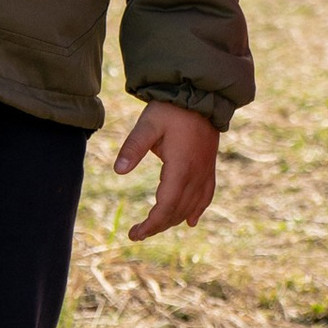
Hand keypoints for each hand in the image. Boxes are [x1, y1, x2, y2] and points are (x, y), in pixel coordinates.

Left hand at [114, 98, 218, 240]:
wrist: (202, 94)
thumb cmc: (172, 109)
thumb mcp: (148, 124)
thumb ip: (133, 147)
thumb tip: (118, 170)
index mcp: (181, 167)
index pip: (166, 206)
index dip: (151, 224)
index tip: (135, 234)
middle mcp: (196, 174)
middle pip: (178, 211)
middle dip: (158, 226)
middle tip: (137, 233)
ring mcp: (205, 172)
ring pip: (191, 207)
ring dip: (173, 220)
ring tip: (154, 227)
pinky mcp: (209, 167)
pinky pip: (206, 196)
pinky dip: (197, 210)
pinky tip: (191, 221)